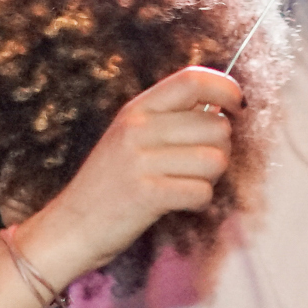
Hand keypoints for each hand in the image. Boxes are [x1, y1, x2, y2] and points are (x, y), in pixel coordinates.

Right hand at [13, 66, 236, 285]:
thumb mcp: (130, 138)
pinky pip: (202, 192)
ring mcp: (140, 161)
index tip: (237, 107)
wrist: (70, 227)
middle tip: (197, 165)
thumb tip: (222, 110)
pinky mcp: (147, 195)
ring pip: (215, 160)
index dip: (226, 89)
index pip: (193, 80)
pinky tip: (178, 203)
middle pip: (216, 126)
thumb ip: (170, 119)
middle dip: (220, 149)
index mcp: (137, 109)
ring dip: (210, 178)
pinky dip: (198, 202)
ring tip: (184, 184)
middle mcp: (138, 129)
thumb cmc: (109, 184)